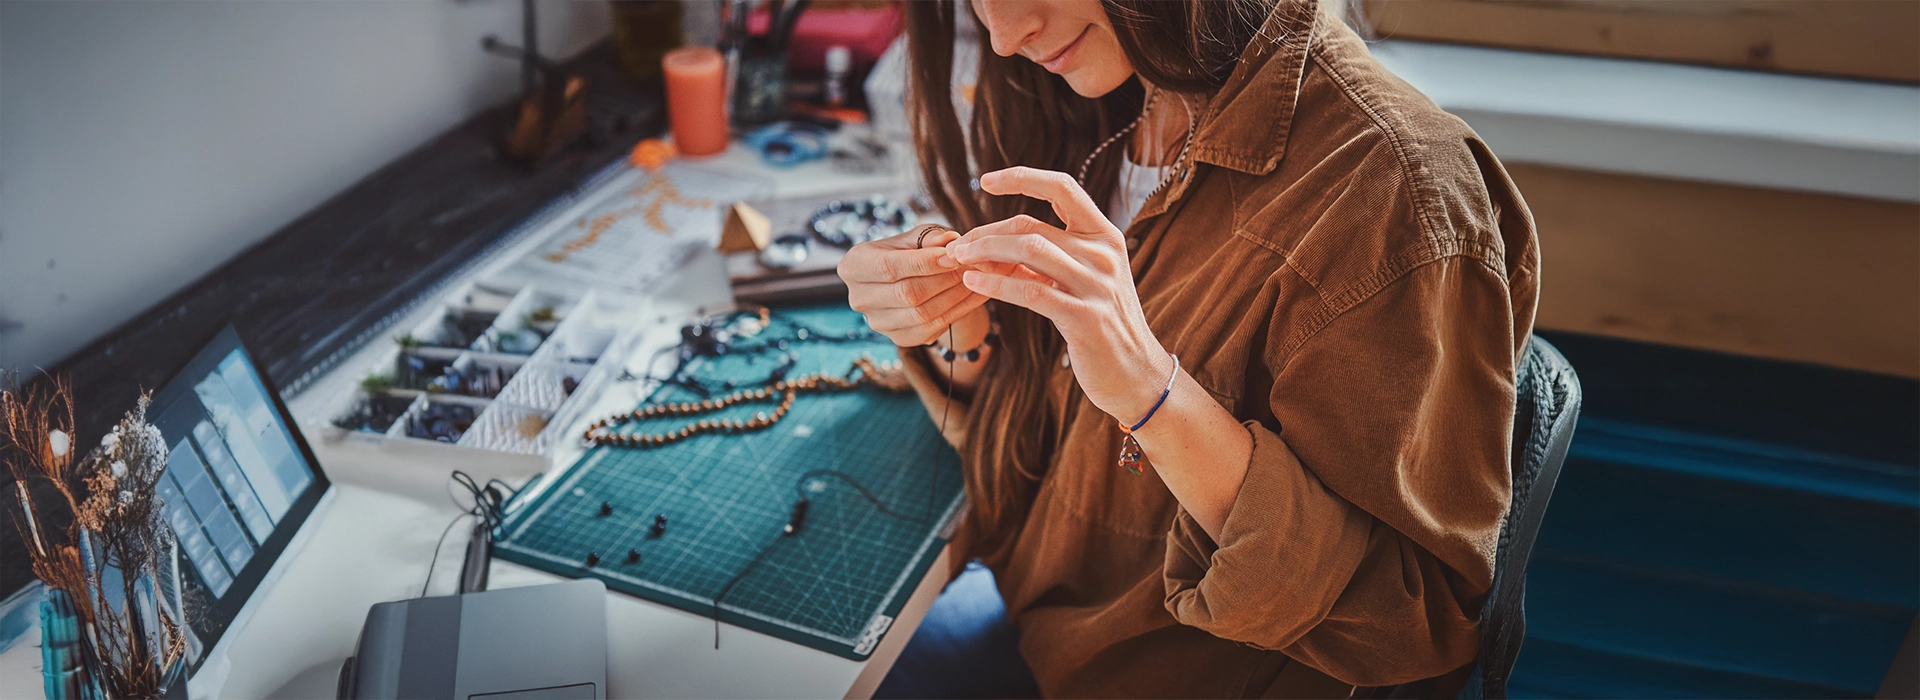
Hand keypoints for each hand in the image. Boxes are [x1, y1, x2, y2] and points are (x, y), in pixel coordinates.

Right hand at [838, 224, 990, 346]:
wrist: (907, 279)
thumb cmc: (908, 252)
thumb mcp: (914, 238)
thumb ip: (930, 238)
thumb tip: (950, 242)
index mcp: (853, 266)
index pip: (889, 267)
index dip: (924, 263)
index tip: (954, 256)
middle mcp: (858, 298)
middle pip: (906, 293)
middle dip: (944, 279)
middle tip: (971, 266)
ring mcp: (877, 322)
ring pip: (921, 314)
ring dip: (954, 297)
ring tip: (976, 279)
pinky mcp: (898, 338)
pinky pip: (930, 329)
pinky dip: (956, 312)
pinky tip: (973, 296)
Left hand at [947, 167, 1174, 423]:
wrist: (1137, 374)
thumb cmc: (1103, 324)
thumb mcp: (1083, 279)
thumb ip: (1052, 256)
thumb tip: (997, 241)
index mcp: (1106, 235)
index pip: (1062, 188)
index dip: (1022, 177)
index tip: (985, 180)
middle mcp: (1104, 253)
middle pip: (1031, 226)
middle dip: (986, 233)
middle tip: (957, 247)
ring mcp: (1097, 285)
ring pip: (1028, 251)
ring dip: (985, 253)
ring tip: (959, 261)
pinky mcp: (1085, 317)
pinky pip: (1030, 292)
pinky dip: (995, 284)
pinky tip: (972, 283)